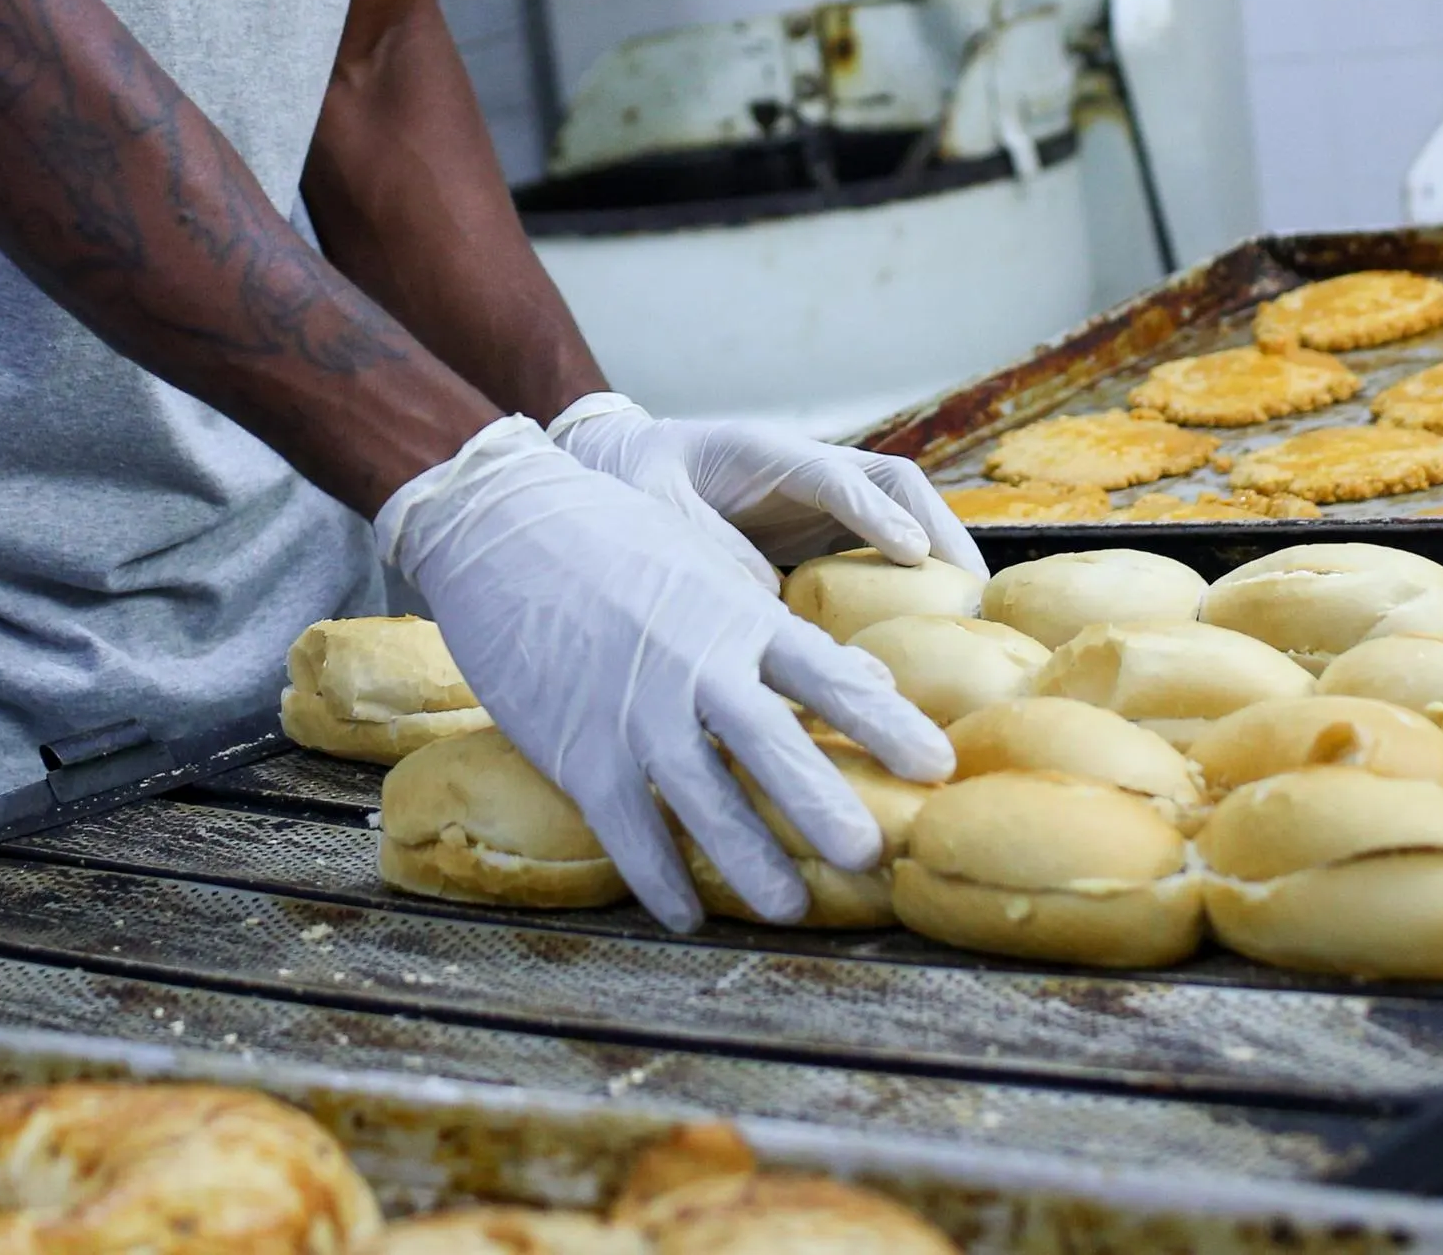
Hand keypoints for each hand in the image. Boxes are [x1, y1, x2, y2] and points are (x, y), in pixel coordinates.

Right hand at [381, 419, 952, 931]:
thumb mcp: (708, 568)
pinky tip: (685, 914)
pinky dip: (659, 877)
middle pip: (776, 748)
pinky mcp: (579, 749)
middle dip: (826, 806)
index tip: (938, 765)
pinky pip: (628, 830)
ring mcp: (636, 712)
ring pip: (705, 802)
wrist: (504, 528)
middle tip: (872, 857)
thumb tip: (867, 674)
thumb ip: (780, 629)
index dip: (888, 724)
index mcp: (739, 617)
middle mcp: (697, 666)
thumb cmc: (618, 542)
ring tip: (792, 908)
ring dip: (751, 861)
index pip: (832, 676)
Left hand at [550, 393, 984, 575]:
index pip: (831, 476)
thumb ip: (707, 547)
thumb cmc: (637, 485)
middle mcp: (807, 468)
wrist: (629, 468)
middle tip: (974, 590)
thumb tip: (769, 599)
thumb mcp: (653, 512)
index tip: (913, 553)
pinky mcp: (826, 531)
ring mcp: (823, 498)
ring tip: (976, 613)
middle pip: (894, 483)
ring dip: (944, 552)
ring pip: (904, 511)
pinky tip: (938, 628)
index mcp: (762, 452)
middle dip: (940, 527)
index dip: (873, 514)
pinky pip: (885, 547)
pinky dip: (919, 578)